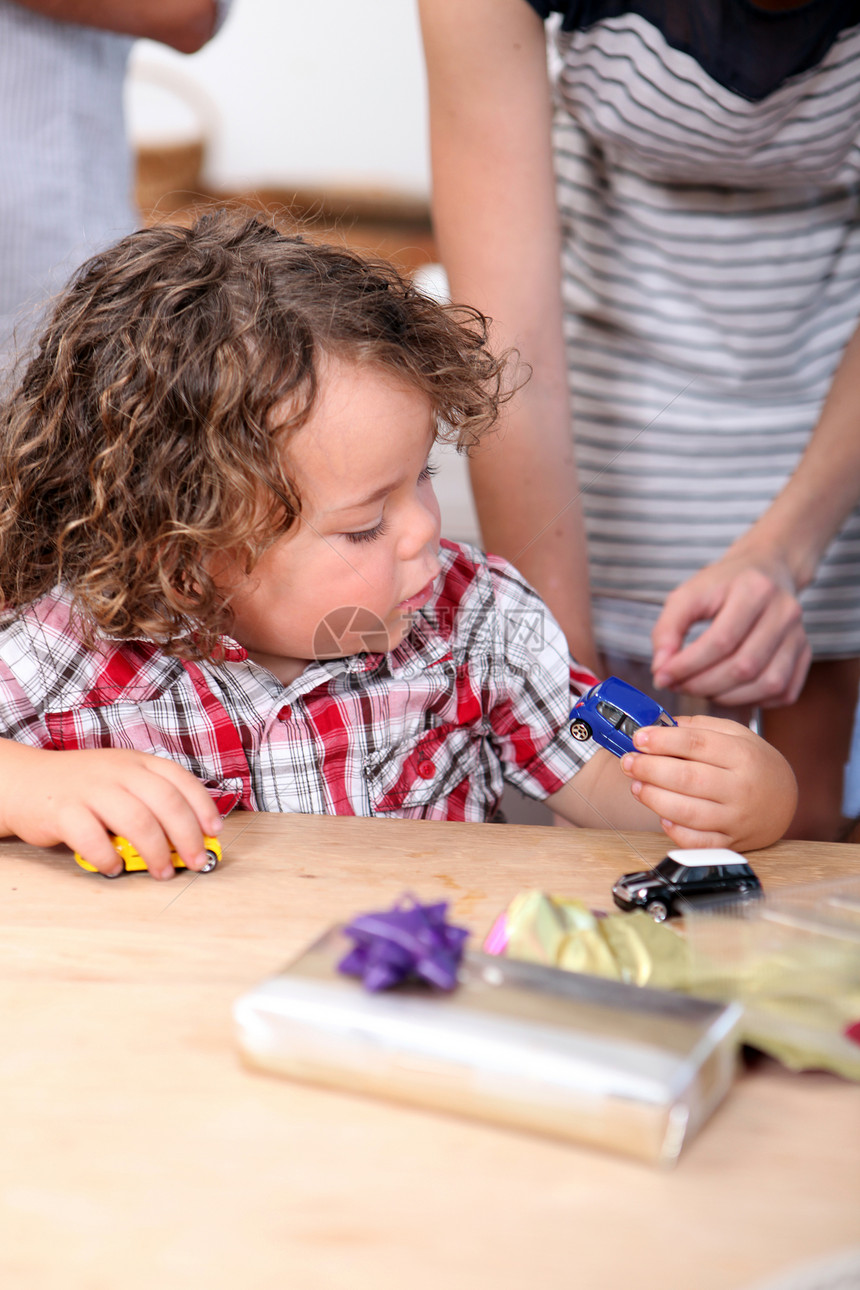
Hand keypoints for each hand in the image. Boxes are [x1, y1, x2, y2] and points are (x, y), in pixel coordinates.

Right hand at [3, 746, 222, 878]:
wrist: (26, 781)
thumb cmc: (84, 787)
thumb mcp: (122, 779)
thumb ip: (152, 799)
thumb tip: (192, 835)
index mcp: (137, 762)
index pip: (180, 780)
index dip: (203, 807)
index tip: (214, 832)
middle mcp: (118, 771)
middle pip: (165, 802)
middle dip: (187, 836)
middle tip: (197, 861)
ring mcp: (90, 789)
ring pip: (137, 820)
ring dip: (156, 852)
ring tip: (161, 871)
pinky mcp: (63, 811)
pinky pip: (93, 839)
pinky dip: (109, 858)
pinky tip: (114, 867)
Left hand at [619, 715, 796, 850]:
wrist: (784, 800)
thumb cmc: (753, 764)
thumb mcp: (736, 735)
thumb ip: (699, 727)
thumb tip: (658, 726)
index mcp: (743, 755)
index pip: (696, 744)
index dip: (662, 740)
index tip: (639, 737)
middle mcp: (741, 788)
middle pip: (687, 778)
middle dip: (650, 768)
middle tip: (629, 761)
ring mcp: (736, 819)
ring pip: (687, 812)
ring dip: (654, 798)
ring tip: (637, 785)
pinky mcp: (730, 842)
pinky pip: (697, 842)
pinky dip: (675, 831)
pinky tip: (662, 816)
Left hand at [651, 551, 810, 707]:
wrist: (765, 570)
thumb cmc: (723, 585)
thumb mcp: (688, 594)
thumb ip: (667, 629)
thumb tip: (661, 670)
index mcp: (754, 589)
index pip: (721, 640)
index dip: (688, 665)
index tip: (663, 676)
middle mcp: (785, 612)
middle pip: (745, 666)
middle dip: (703, 685)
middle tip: (678, 686)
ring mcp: (800, 635)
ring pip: (768, 683)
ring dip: (727, 697)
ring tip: (700, 689)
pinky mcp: (805, 654)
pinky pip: (783, 692)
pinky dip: (754, 700)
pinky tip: (729, 691)